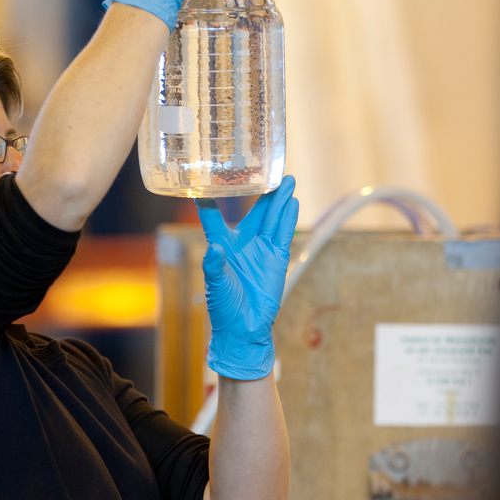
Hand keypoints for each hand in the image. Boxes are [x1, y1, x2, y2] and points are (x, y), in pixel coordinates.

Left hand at [198, 175, 297, 379]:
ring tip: (286, 180)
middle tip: (269, 170)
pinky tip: (292, 202)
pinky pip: (283, 234)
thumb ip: (213, 266)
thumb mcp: (215, 286)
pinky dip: (288, 218)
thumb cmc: (223, 307)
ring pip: (271, 218)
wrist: (244, 329)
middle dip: (262, 192)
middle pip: (253, 211)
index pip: (213, 216)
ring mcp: (261, 249)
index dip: (210, 198)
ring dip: (279, 200)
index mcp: (220, 245)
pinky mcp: (277, 259)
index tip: (208, 175)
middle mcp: (242, 242)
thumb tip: (214, 248)